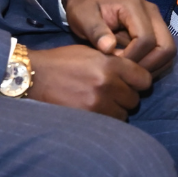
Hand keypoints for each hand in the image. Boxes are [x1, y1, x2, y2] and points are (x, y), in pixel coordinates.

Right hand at [28, 44, 153, 120]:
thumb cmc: (63, 62)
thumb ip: (115, 63)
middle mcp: (107, 83)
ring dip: (115, 111)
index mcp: (110, 64)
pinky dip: (104, 120)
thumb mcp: (92, 53)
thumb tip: (136, 74)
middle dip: (125, 98)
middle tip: (111, 95)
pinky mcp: (86, 117)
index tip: (130, 84)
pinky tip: (93, 112)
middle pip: (134, 99)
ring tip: (100, 104)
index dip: (138, 83)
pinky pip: (108, 124)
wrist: (33, 76)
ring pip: (123, 114)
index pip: (144, 80)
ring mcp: (97, 102)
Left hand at [62, 0, 175, 75]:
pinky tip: (133, 68)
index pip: (146, 39)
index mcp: (135, 7)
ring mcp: (157, 22)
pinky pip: (164, 52)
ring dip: (152, 67)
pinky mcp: (157, 31)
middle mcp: (153, 14)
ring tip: (129, 72)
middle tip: (125, 74)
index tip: (112, 64)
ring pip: (168, 52)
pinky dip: (153, 64)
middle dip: (148, 65)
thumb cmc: (85, 7)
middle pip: (166, 47)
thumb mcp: (83, 16)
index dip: (132, 57)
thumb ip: (96, 31)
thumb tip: (109, 48)